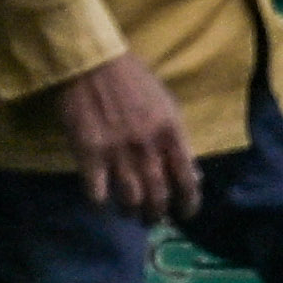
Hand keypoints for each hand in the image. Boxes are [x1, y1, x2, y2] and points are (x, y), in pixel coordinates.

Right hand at [52, 50, 198, 222]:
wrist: (93, 63)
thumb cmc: (134, 81)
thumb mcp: (167, 105)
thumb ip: (180, 140)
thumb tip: (193, 174)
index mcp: (171, 132)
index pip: (187, 179)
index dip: (189, 203)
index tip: (186, 213)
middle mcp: (147, 146)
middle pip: (158, 196)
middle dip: (157, 214)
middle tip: (153, 219)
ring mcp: (117, 152)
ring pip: (130, 201)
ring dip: (132, 213)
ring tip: (130, 213)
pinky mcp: (88, 154)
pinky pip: (97, 194)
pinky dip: (101, 204)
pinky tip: (102, 201)